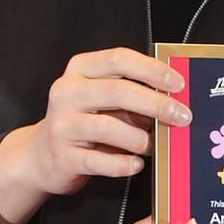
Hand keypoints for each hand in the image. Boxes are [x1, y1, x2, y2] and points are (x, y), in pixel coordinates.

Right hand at [0, 46, 189, 223]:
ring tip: (153, 145)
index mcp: (79, 69)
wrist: (41, 156)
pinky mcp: (64, 156)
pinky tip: (136, 164)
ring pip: (109, 127)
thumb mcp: (102, 97)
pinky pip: (100, 161)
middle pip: (118, 91)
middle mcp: (67, 92)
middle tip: (182, 116)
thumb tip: (174, 98)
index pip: (119, 59)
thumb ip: (132, 92)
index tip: (178, 84)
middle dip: (156, 104)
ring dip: (140, 138)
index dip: (152, 70)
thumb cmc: (83, 122)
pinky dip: (123, 164)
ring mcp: (62, 125)